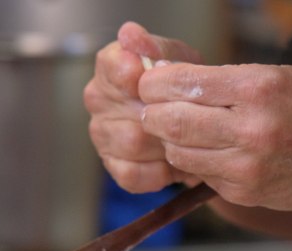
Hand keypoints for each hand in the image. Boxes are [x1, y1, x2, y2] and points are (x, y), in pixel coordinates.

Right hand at [83, 22, 202, 193]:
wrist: (193, 119)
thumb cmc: (181, 86)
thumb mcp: (177, 59)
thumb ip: (155, 47)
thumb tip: (130, 35)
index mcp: (109, 68)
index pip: (112, 69)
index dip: (136, 77)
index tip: (154, 82)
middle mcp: (98, 100)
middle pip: (127, 112)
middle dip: (162, 116)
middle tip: (186, 116)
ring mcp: (102, 134)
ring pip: (132, 143)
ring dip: (164, 144)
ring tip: (183, 140)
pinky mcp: (112, 166)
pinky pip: (132, 174)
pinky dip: (158, 172)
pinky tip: (171, 161)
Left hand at [138, 62, 291, 211]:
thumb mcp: (276, 78)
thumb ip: (222, 79)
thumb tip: (166, 77)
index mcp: (259, 88)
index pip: (184, 84)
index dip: (155, 84)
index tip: (150, 83)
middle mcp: (251, 128)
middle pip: (172, 122)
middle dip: (153, 113)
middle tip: (153, 109)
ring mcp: (246, 166)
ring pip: (178, 153)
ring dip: (170, 141)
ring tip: (179, 130)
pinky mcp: (243, 193)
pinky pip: (199, 174)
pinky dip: (194, 161)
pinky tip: (208, 151)